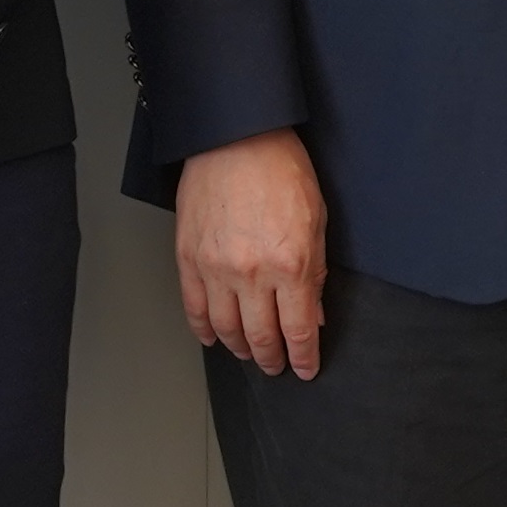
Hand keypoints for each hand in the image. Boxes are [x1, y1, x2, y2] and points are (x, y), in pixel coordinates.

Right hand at [176, 130, 328, 378]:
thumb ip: (316, 272)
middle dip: (271, 359)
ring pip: (225, 329)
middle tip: (276, 367)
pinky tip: (214, 338)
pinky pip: (194, 307)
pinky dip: (203, 330)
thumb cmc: (281, 169)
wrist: (236, 137)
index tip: (306, 368)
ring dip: (240, 348)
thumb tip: (313, 313)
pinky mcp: (188, 258)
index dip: (304, 356)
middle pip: (260, 336)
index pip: (298, 329)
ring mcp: (215, 268)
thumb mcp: (317, 220)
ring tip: (249, 353)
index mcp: (290, 264)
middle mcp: (251, 273)